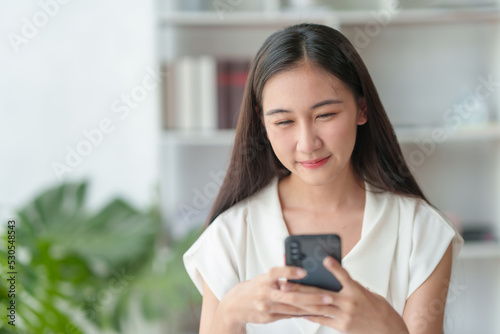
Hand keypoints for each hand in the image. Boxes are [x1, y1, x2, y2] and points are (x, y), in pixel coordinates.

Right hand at [218, 266, 334, 329]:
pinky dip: (303, 313)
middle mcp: (265, 294)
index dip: (290, 271)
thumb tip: (297, 269)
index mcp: (264, 280)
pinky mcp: (270, 318)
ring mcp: (267, 307)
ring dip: (312, 307)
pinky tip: (315, 312)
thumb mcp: (262, 278)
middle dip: (311, 296)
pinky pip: (290, 316)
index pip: (277, 272)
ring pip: (293, 308)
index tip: (304, 272)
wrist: (234, 306)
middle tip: (327, 296)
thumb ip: (278, 275)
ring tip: (327, 305)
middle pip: (291, 295)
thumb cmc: (253, 288)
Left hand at [279, 257, 408, 333]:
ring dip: (301, 302)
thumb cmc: (379, 309)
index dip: (335, 267)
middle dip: (302, 288)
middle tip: (287, 283)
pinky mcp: (342, 327)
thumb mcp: (367, 292)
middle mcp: (349, 303)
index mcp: (357, 291)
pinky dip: (310, 315)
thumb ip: (351, 285)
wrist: (388, 330)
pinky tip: (299, 311)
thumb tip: (337, 277)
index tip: (325, 259)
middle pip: (322, 293)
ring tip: (288, 297)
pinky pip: (322, 320)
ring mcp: (344, 316)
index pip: (344, 276)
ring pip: (318, 307)